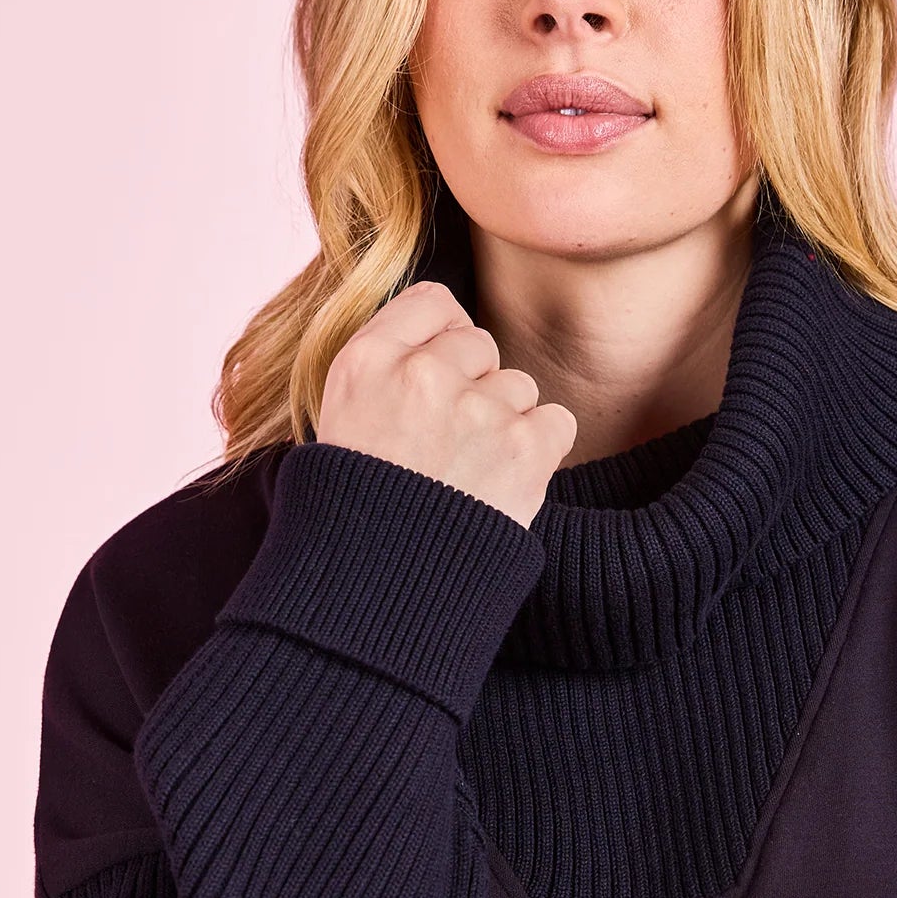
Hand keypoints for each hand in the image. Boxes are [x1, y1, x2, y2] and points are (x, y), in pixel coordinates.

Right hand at [316, 279, 577, 528]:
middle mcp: (419, 375)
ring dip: (504, 426)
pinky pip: (556, 421)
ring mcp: (474, 410)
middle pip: (479, 345)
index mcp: (364, 362)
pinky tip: (502, 485)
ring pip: (518, 386)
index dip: (443, 339)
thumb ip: (387, 367)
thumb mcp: (340, 423)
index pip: (433, 303)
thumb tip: (448, 333)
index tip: (438, 376)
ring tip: (468, 477)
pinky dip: (539, 453)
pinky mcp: (524, 447)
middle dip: (472, 387)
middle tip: (446, 446)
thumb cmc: (358, 515)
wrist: (379, 594)